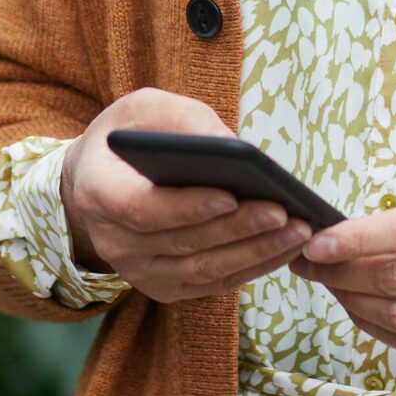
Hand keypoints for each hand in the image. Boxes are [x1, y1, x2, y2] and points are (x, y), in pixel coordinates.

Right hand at [59, 88, 317, 303]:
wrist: (98, 180)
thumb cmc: (129, 137)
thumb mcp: (144, 108)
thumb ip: (183, 120)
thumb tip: (232, 146)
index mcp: (97, 191)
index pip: (140, 208)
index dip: (186, 206)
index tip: (231, 195)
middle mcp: (112, 241)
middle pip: (181, 242)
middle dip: (237, 229)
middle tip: (285, 213)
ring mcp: (137, 271)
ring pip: (201, 269)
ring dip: (254, 253)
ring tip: (298, 231)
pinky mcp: (163, 286)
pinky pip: (211, 282)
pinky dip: (251, 267)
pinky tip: (284, 248)